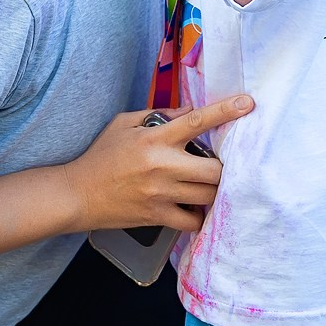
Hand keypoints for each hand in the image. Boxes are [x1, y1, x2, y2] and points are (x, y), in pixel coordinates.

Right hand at [63, 97, 253, 234]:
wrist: (78, 194)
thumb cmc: (101, 156)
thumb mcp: (124, 124)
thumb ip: (159, 115)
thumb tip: (190, 110)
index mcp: (155, 138)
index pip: (197, 121)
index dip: (225, 111)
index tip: (247, 104)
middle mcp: (162, 165)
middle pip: (215, 169)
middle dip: (224, 168)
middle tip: (219, 166)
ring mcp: (161, 193)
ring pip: (208, 195)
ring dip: (213, 190)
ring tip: (205, 186)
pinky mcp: (157, 216)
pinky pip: (192, 221)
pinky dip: (198, 215)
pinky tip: (192, 208)